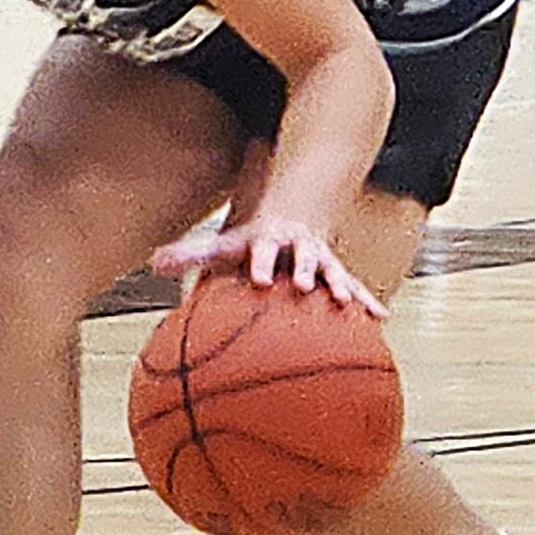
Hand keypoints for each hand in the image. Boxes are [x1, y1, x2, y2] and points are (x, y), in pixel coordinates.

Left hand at [149, 215, 389, 317]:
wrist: (294, 215)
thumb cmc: (251, 241)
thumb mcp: (221, 244)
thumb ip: (190, 255)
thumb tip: (153, 263)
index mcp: (267, 243)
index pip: (261, 251)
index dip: (261, 263)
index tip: (260, 279)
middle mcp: (296, 248)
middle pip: (302, 257)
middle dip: (303, 270)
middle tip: (304, 286)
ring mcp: (320, 259)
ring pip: (333, 272)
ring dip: (342, 286)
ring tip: (348, 304)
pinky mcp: (336, 271)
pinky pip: (356, 287)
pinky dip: (368, 301)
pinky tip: (381, 319)